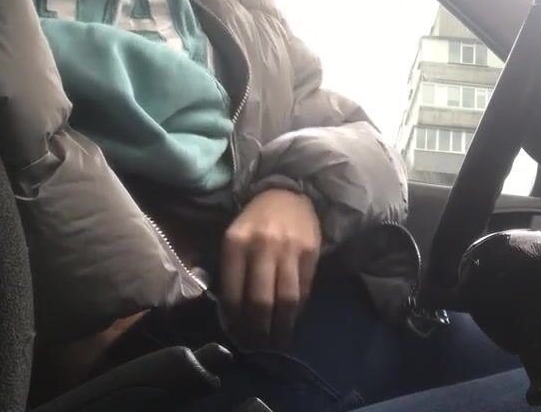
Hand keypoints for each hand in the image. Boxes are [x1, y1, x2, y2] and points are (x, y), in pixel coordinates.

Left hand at [220, 188, 321, 347]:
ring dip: (282, 327)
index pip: (234, 293)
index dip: (236, 321)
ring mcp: (289, 249)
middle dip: (259, 330)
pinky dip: (298, 309)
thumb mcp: (232, 238)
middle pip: (261, 301)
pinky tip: (292, 319)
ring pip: (286, 299)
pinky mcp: (311, 252)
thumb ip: (229, 271)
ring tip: (278, 341)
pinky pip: (304, 289)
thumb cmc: (254, 222)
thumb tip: (230, 313)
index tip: (238, 336)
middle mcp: (262, 246)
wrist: (286, 194)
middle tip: (259, 345)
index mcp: (235, 243)